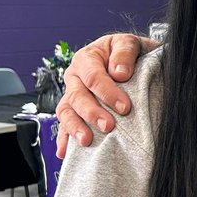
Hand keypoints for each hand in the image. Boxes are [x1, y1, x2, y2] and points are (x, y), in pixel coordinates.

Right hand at [56, 34, 150, 156]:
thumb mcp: (130, 43)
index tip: (124, 107)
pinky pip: (64, 125)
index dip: (108, 92)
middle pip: (77, 96)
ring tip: (86, 141)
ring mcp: (72, 95)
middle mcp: (75, 77)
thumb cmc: (130, 53)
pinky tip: (65, 152)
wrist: (133, 60)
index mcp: (87, 58)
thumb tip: (120, 73)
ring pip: (66, 112)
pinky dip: (64, 139)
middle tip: (109, 126)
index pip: (93, 76)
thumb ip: (125, 52)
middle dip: (92, 112)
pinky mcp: (74, 111)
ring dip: (75, 127)